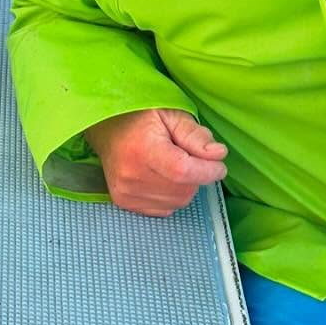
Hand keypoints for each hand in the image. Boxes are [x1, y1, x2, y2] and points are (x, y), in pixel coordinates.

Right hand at [84, 109, 227, 217]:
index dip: (207, 171)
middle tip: (188, 156)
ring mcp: (126, 192)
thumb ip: (195, 135)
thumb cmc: (140, 117)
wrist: (106, 127)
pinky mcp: (124, 202)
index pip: (183, 171)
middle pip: (184, 189)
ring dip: (185, 187)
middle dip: (197, 176)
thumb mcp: (172, 115)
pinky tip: (163, 178)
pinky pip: (165, 209)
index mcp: (142, 149)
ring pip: (178, 202)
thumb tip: (217, 155)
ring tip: (173, 165)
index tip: (219, 166)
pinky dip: (172, 196)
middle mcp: (130, 175)